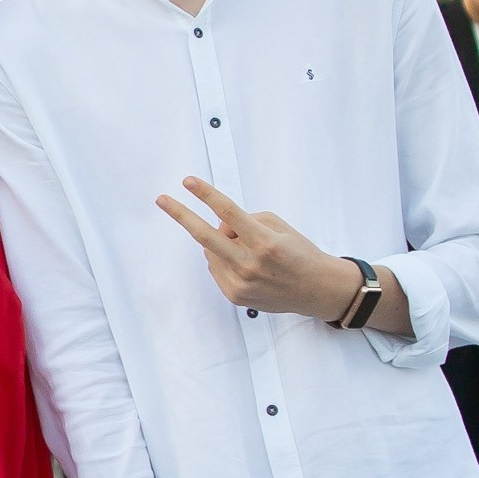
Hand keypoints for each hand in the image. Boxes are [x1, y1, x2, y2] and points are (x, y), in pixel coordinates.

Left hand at [157, 177, 385, 326]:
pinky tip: (247, 264)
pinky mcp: (235, 296)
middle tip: (162, 200)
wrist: (316, 290)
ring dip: (220, 242)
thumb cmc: (299, 252)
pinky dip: (224, 259)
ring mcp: (241, 283)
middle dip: (181, 215)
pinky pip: (216, 268)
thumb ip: (246, 221)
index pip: (229, 213)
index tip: (188, 181)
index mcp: (265, 242)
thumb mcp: (279, 226)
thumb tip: (217, 227)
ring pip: (211, 251)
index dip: (206, 194)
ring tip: (249, 249)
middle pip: (205, 236)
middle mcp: (250, 264)